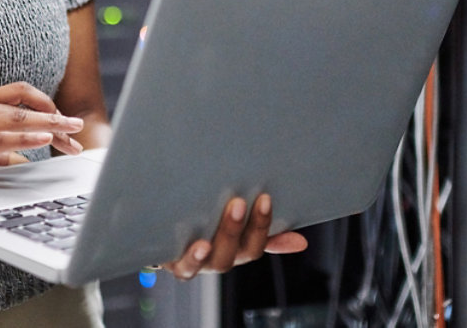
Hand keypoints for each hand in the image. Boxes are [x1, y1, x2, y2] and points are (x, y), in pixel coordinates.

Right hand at [0, 82, 83, 179]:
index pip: (19, 90)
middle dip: (56, 118)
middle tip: (77, 128)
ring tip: (71, 133)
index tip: (60, 115)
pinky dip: (25, 137)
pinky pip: (1, 138)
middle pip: (26, 106)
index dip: (44, 100)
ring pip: (18, 119)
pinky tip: (44, 139)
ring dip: (49, 126)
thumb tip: (23, 158)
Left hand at [161, 194, 307, 279]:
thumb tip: (300, 242)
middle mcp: (221, 259)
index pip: (257, 243)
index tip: (265, 198)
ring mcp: (200, 263)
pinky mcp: (176, 263)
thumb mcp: (239, 230)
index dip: (263, 224)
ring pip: (215, 259)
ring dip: (220, 240)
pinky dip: (194, 258)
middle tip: (239, 202)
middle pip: (237, 251)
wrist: (165, 240)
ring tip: (218, 223)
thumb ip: (266, 234)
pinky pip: (186, 267)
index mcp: (238, 249)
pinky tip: (199, 244)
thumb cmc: (207, 229)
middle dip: (239, 227)